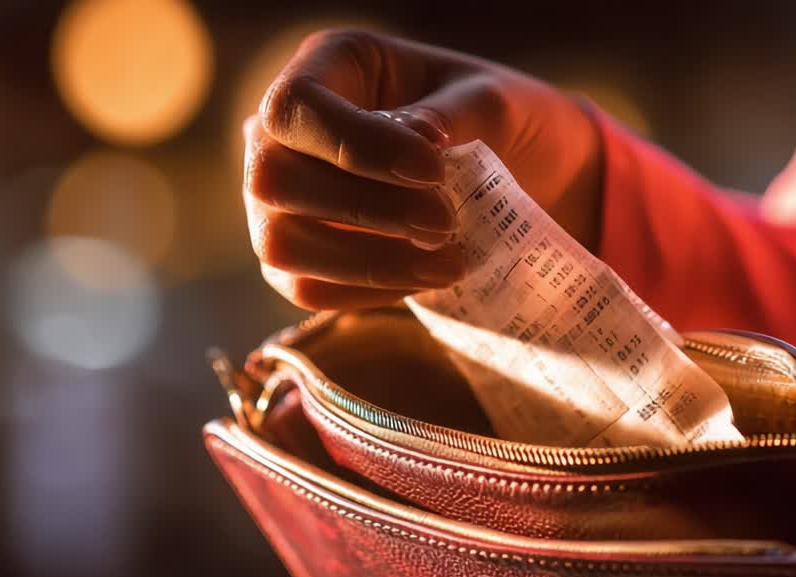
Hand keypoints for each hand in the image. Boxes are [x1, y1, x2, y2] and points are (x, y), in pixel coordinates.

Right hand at [243, 29, 603, 308]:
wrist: (522, 174)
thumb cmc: (499, 122)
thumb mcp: (492, 101)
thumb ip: (451, 115)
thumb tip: (416, 138)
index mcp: (328, 66)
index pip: (295, 107)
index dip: (355, 145)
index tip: (434, 170)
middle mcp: (285, 131)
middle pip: (273, 179)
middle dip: (367, 210)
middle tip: (445, 224)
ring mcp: (282, 199)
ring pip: (281, 244)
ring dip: (369, 261)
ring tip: (448, 262)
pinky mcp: (300, 258)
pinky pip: (306, 288)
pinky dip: (368, 291)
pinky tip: (426, 278)